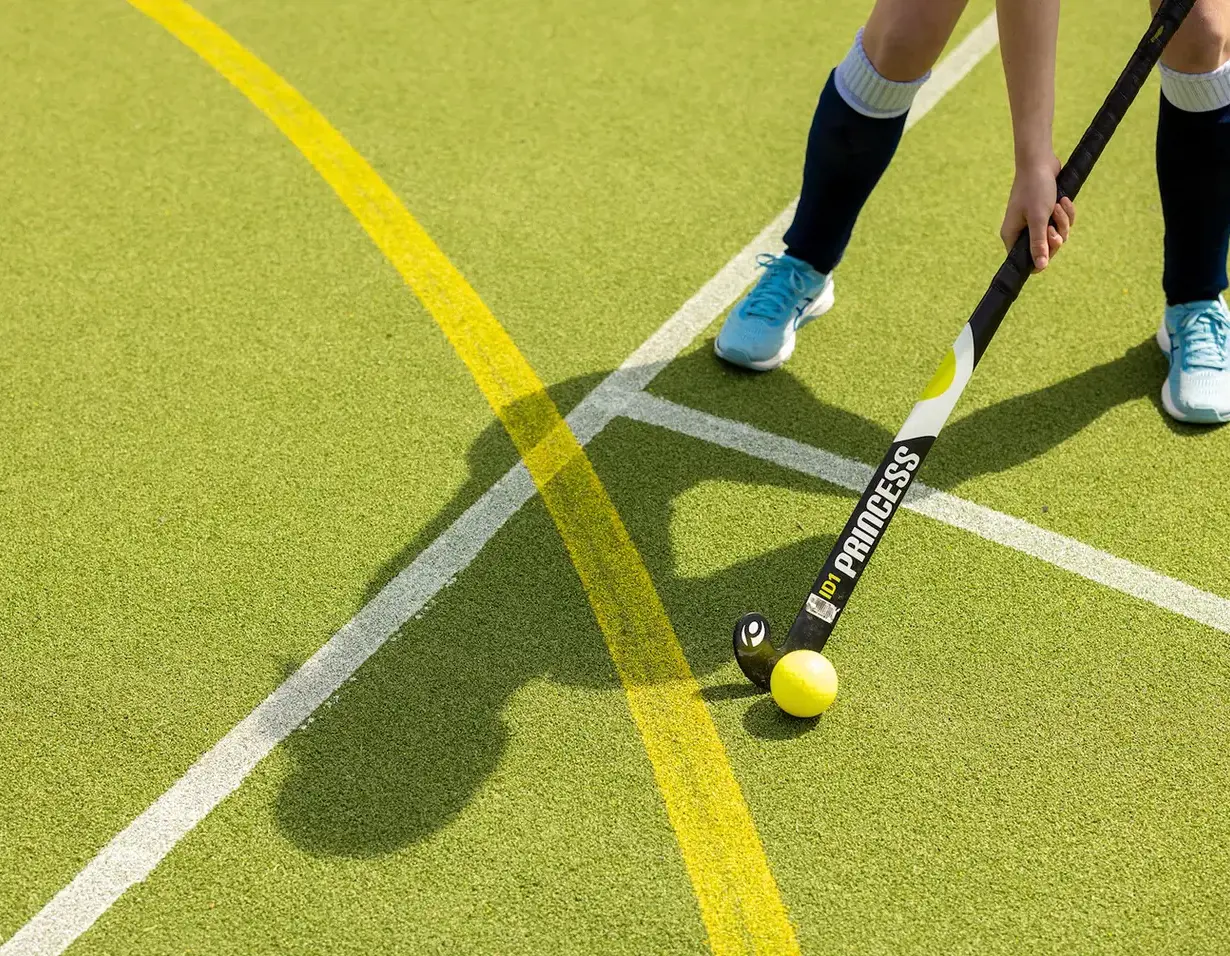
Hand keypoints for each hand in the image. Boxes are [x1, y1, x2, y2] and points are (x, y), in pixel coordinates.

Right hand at [999, 154, 1074, 271]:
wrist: (1040, 162)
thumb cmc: (1035, 188)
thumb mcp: (1038, 218)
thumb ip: (1039, 243)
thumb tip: (1040, 267)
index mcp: (1012, 235)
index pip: (1025, 260)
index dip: (1041, 258)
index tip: (1051, 245)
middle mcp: (1022, 231)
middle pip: (1045, 249)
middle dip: (1055, 237)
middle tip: (1054, 225)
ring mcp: (1034, 222)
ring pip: (1056, 235)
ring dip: (1063, 221)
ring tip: (1058, 205)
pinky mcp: (1046, 213)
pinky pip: (1061, 223)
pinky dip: (1066, 213)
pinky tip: (1063, 200)